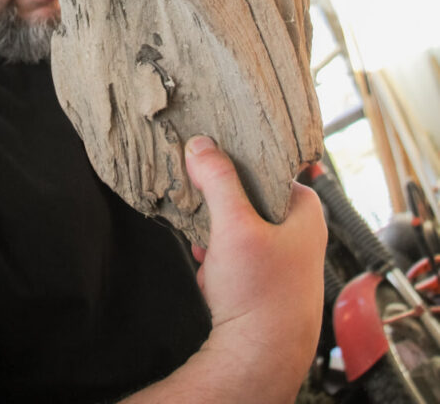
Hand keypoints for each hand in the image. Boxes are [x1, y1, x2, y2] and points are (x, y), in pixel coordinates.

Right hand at [185, 136, 326, 401]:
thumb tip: (201, 146)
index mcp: (307, 212)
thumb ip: (218, 180)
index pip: (269, 168)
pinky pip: (238, 261)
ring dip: (217, 238)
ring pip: (240, 231)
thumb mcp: (234, 225)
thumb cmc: (261, 297)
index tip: (212, 165)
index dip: (239, 166)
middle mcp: (302, 236)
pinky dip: (220, 264)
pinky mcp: (269, 287)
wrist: (259, 362)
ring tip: (209, 252)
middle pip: (251, 199)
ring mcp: (286, 263)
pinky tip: (211, 276)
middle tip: (206, 214)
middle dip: (221, 210)